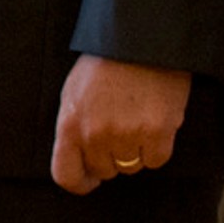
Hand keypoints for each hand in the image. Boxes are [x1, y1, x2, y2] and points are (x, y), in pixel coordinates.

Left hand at [50, 55, 190, 193]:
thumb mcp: (74, 93)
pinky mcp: (157, 132)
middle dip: (111, 156)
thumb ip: (73, 127)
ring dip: (135, 150)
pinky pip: (156, 160)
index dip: (80, 182)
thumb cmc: (106, 64)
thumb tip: (80, 158)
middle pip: (104, 170)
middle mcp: (95, 133)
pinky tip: (155, 122)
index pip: (66, 175)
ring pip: (131, 166)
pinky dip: (157, 147)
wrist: (140, 40)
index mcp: (69, 123)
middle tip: (120, 127)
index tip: (90, 180)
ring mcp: (127, 134)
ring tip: (136, 118)